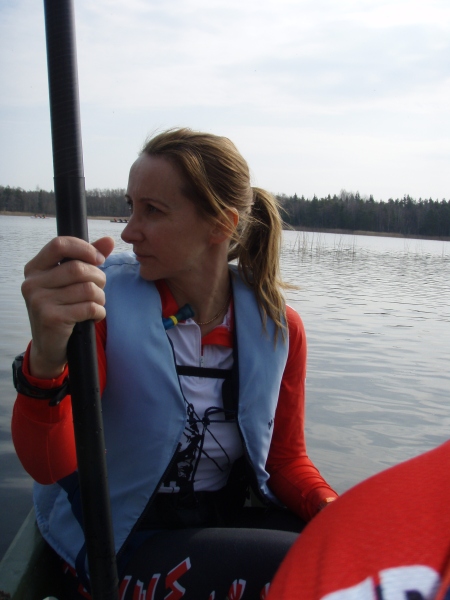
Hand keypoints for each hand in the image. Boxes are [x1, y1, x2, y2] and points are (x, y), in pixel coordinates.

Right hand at [22, 236, 114, 378]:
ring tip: (96, 304)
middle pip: (79, 268)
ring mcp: (40, 301)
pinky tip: (93, 316)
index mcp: (35, 268)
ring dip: (100, 297)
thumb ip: (87, 258)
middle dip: (99, 278)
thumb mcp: (70, 281)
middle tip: (99, 289)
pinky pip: (89, 308)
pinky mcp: (52, 319)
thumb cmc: (63, 308)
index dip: (84, 248)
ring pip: (87, 289)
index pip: (59, 244)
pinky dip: (99, 312)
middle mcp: (32, 283)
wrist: (49, 346)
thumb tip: (109, 240)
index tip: (99, 259)